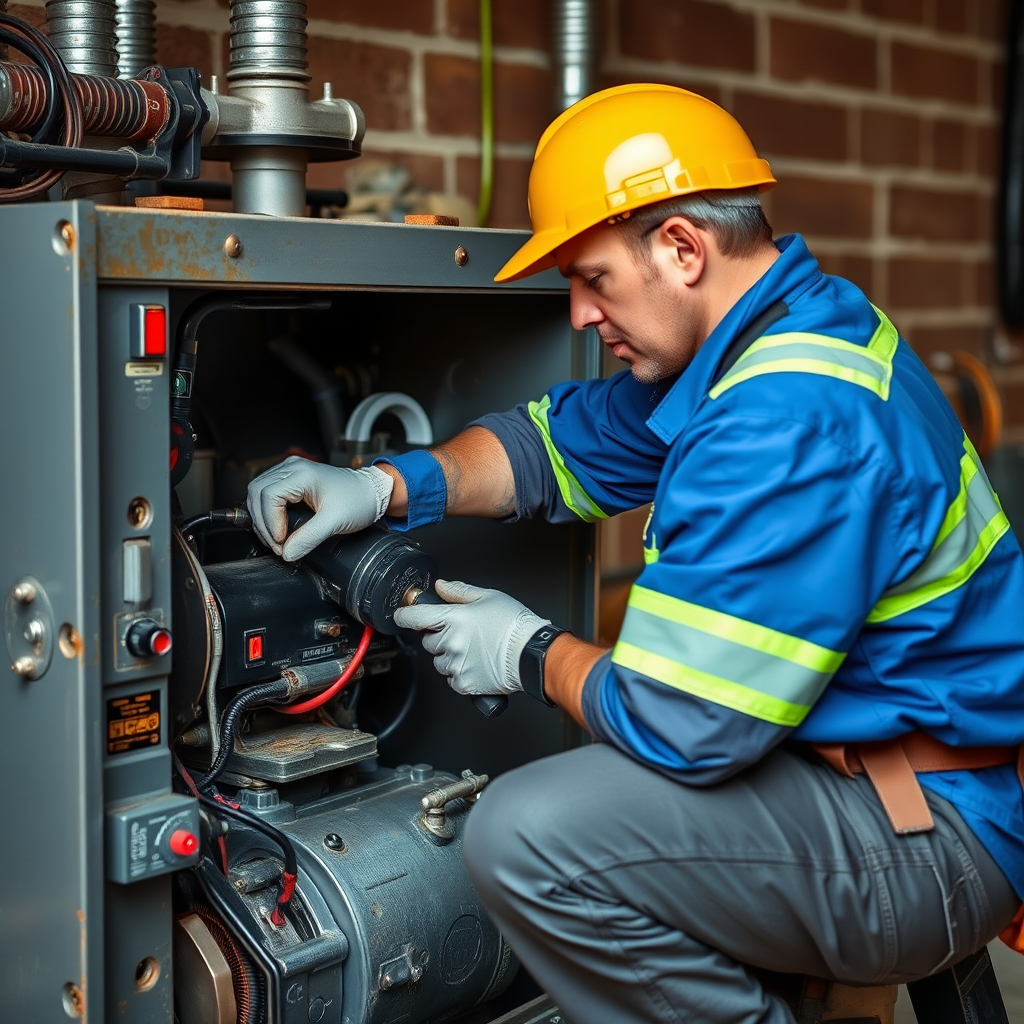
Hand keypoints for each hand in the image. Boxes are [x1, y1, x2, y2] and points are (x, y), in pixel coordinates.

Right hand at [247, 456, 393, 561]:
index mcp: (302, 473)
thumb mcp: (335, 522)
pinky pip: (267, 492)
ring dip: (261, 517)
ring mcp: (291, 470)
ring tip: (276, 538)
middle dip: (262, 522)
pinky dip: (266, 511)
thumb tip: (288, 553)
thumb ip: (310, 538)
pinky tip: (275, 526)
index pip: (268, 496)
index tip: (281, 542)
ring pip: (258, 491)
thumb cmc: (358, 500)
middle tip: (277, 544)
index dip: (270, 522)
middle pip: (257, 492)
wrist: (371, 492)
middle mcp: (293, 467)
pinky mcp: (292, 478)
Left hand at [393, 580, 548, 696]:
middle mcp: (450, 642)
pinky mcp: (462, 683)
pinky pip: (450, 678)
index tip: (402, 615)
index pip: (414, 617)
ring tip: (473, 649)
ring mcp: (455, 664)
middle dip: (438, 636)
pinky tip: (476, 663)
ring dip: (448, 655)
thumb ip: (458, 592)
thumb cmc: (514, 625)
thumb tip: (440, 587)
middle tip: (461, 633)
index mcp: (453, 618)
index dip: (404, 615)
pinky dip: (459, 672)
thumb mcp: (488, 597)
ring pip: (438, 661)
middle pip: (427, 640)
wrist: (531, 654)